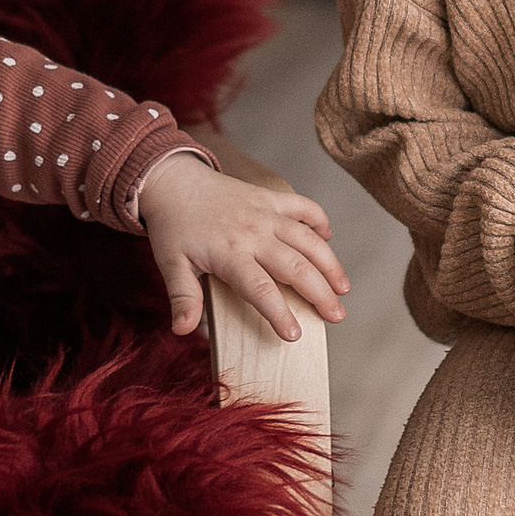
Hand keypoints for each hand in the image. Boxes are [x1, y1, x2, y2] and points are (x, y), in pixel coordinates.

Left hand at [138, 151, 348, 343]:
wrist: (173, 180)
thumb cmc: (173, 227)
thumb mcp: (170, 264)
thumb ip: (182, 297)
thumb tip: (182, 330)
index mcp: (229, 253)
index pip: (260, 288)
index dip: (279, 312)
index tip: (294, 335)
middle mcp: (253, 232)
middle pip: (295, 266)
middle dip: (320, 293)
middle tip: (336, 316)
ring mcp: (265, 213)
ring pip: (307, 238)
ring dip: (329, 263)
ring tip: (343, 287)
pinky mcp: (270, 197)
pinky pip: (302, 205)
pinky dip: (319, 219)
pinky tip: (329, 238)